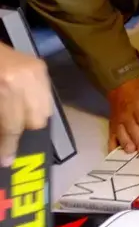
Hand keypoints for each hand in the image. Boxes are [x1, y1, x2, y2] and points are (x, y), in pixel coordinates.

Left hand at [0, 43, 51, 166]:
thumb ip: (0, 117)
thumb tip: (5, 137)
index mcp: (6, 89)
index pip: (12, 127)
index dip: (8, 145)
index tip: (6, 160)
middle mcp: (25, 81)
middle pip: (36, 121)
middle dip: (22, 132)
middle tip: (8, 136)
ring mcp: (36, 71)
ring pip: (44, 110)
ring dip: (31, 118)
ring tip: (16, 118)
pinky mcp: (39, 66)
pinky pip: (45, 95)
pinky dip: (35, 103)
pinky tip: (22, 103)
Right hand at [107, 78, 138, 153]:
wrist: (122, 90)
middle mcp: (128, 116)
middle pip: (132, 129)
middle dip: (137, 140)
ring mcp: (118, 123)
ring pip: (120, 134)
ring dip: (125, 143)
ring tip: (132, 151)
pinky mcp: (112, 128)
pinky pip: (111, 138)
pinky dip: (113, 147)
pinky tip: (117, 155)